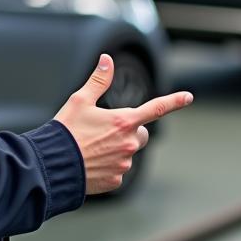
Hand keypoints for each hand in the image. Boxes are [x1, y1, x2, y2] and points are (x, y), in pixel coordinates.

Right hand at [54, 54, 193, 194]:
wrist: (52, 166)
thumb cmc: (65, 131)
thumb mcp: (80, 100)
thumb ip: (98, 80)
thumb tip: (107, 60)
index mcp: (123, 121)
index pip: (155, 109)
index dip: (173, 101)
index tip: (188, 97)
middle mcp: (128, 144)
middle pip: (141, 135)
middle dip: (130, 131)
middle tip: (107, 130)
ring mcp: (123, 164)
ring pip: (127, 154)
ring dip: (116, 150)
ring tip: (91, 149)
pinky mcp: (115, 181)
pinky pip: (117, 171)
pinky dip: (107, 167)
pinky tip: (89, 164)